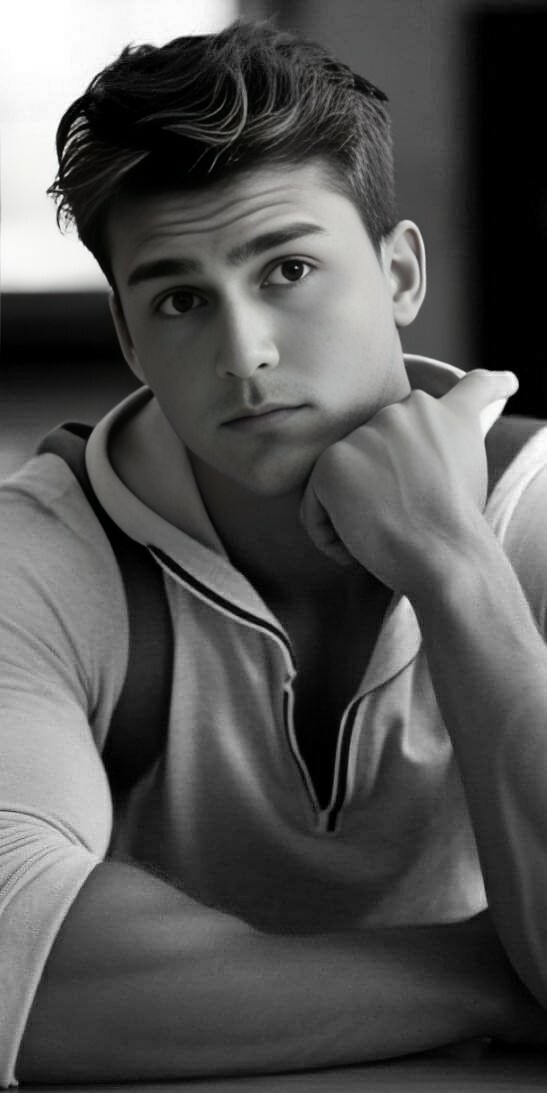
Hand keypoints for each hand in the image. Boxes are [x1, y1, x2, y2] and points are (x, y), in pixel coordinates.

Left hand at [300, 369, 518, 592]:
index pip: (471, 388)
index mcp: (449, 415)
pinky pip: (315, 505)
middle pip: (378, 450)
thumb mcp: (469, 478)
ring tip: (383, 535)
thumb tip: (442, 461)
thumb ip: (449, 452)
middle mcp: (407, 410)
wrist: (442, 553)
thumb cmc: (457, 532)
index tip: (507, 384)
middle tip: (404, 520)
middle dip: (381, 487)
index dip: (490, 386)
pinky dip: (328, 533)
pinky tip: (356, 547)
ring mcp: (366, 431)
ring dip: (353, 513)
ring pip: (344, 480)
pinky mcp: (333, 460)